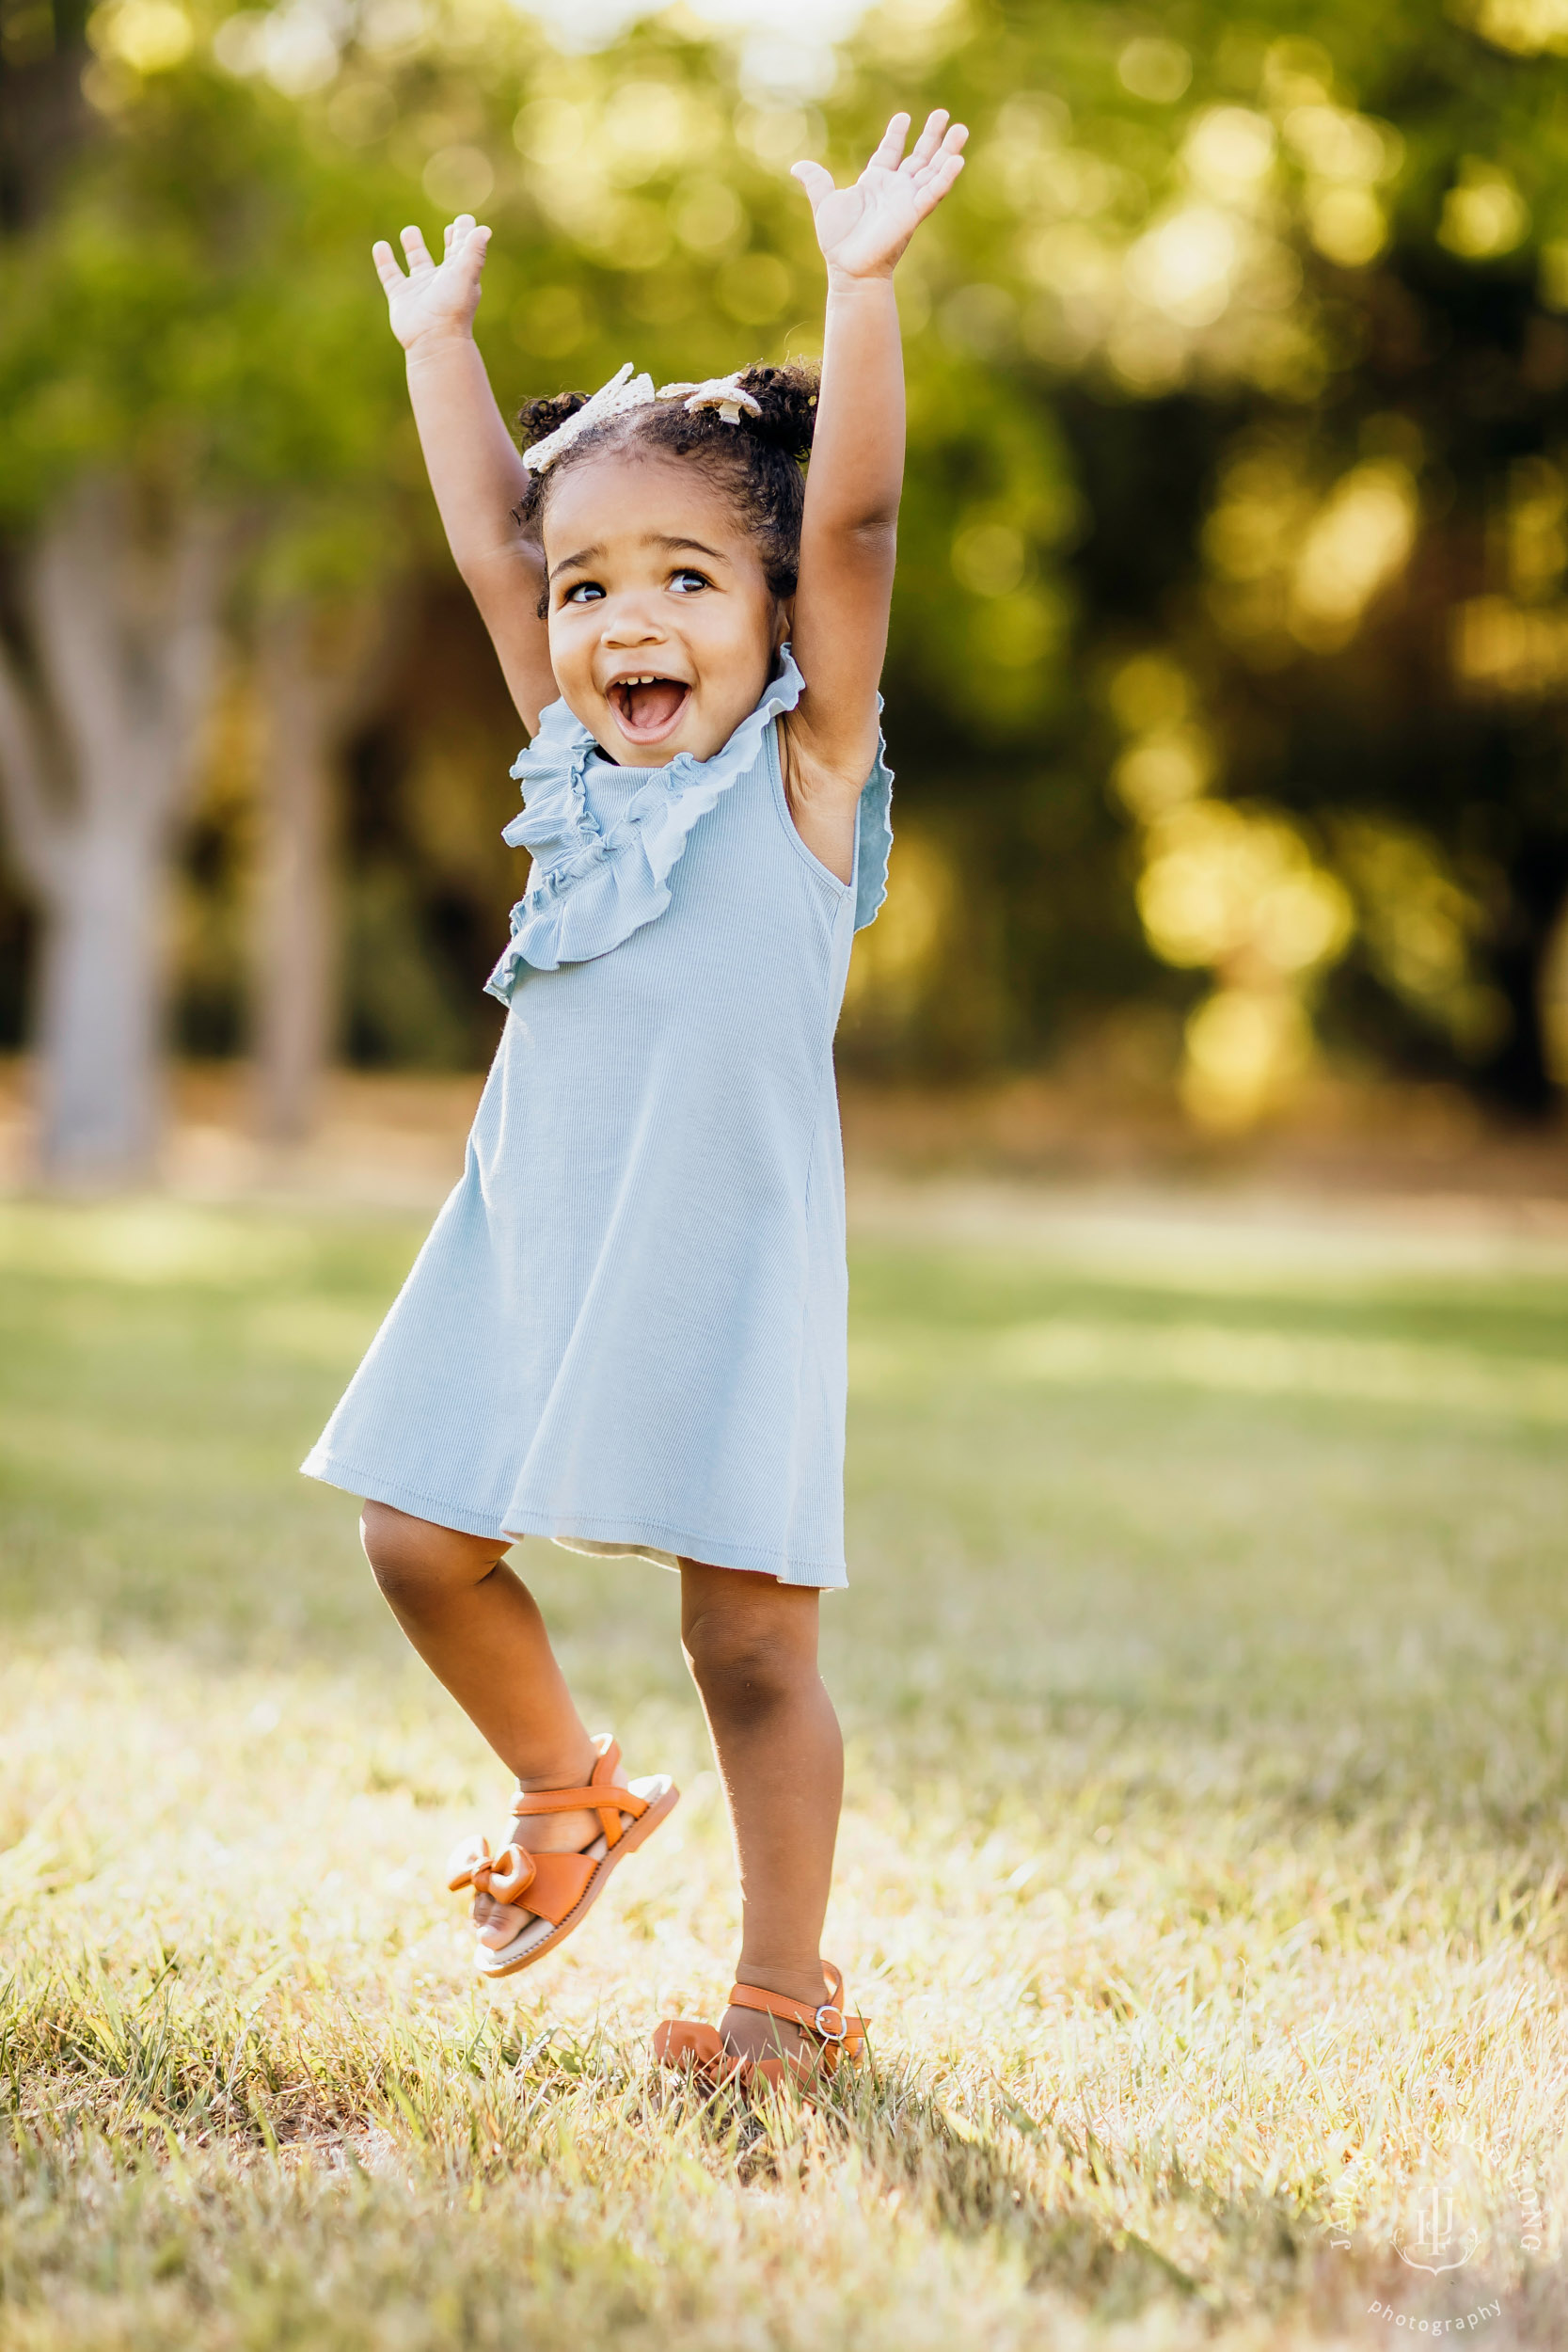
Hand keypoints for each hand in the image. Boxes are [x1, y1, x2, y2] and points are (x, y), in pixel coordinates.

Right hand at [372, 214, 490, 351]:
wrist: (433, 340)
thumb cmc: (452, 307)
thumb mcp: (465, 275)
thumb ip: (474, 252)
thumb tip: (484, 230)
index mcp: (459, 274)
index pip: (463, 249)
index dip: (464, 235)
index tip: (466, 220)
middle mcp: (441, 280)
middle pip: (445, 256)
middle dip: (447, 241)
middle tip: (450, 228)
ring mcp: (420, 288)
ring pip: (416, 262)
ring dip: (413, 247)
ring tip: (410, 231)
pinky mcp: (400, 297)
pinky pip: (390, 274)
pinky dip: (384, 260)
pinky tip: (380, 246)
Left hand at [792, 109, 966, 282]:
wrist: (848, 267)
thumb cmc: (837, 240)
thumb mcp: (824, 202)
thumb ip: (816, 181)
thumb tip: (796, 167)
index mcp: (875, 182)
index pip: (890, 152)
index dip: (896, 135)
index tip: (903, 118)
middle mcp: (895, 189)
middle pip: (919, 156)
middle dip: (931, 136)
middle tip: (943, 113)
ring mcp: (907, 200)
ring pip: (933, 170)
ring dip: (948, 150)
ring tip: (961, 128)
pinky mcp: (913, 213)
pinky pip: (934, 192)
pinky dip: (946, 177)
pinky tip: (958, 160)